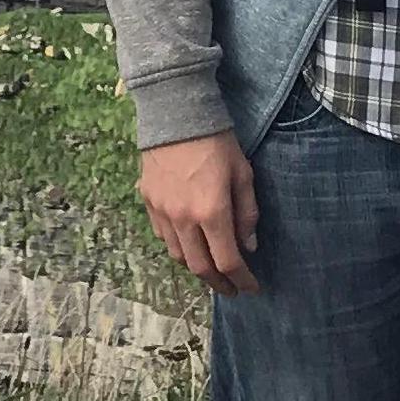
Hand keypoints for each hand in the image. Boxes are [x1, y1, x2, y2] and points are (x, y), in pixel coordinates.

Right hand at [138, 131, 261, 295]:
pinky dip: (178, 247)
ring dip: (197, 268)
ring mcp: (162, 212)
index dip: (242, 280)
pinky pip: (163, 236)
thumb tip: (248, 246)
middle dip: (218, 283)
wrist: (175, 112)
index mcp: (211, 212)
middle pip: (200, 267)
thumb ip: (247, 213)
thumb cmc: (217, 141)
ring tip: (211, 269)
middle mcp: (183, 219)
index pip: (228, 261)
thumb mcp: (243, 174)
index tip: (252, 288)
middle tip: (231, 289)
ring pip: (178, 256)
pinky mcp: (147, 202)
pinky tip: (189, 244)